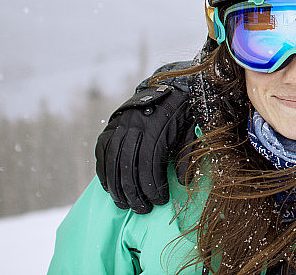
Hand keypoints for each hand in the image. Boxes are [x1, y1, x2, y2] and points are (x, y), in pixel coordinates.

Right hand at [95, 84, 194, 213]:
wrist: (172, 87)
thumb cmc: (186, 113)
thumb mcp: (193, 131)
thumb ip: (187, 156)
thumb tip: (182, 183)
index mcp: (158, 128)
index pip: (150, 165)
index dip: (153, 187)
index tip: (160, 201)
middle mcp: (136, 126)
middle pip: (129, 167)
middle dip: (135, 193)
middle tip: (142, 210)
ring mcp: (121, 125)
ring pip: (113, 162)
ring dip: (117, 188)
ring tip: (125, 205)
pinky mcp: (111, 125)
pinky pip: (102, 152)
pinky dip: (104, 172)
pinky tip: (109, 188)